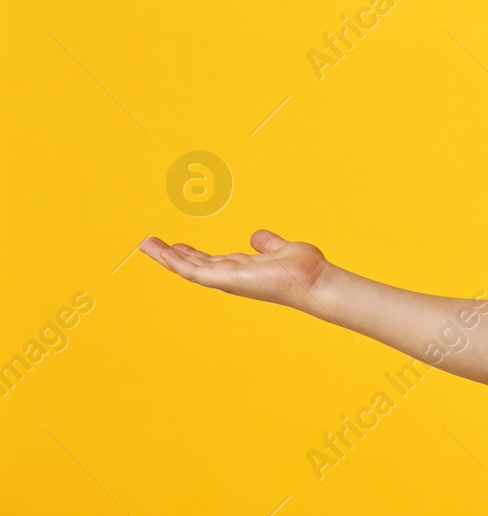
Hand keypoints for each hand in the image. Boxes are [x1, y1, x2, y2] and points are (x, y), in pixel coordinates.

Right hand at [139, 230, 335, 311]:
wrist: (312, 279)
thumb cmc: (302, 268)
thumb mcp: (280, 249)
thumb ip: (267, 244)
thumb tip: (256, 236)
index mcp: (242, 269)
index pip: (211, 261)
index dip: (193, 254)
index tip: (177, 245)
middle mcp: (231, 276)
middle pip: (194, 265)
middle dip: (172, 256)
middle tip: (151, 244)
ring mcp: (227, 279)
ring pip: (188, 269)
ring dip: (166, 257)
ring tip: (146, 244)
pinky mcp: (226, 279)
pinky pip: (194, 271)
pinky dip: (177, 262)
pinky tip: (164, 252)